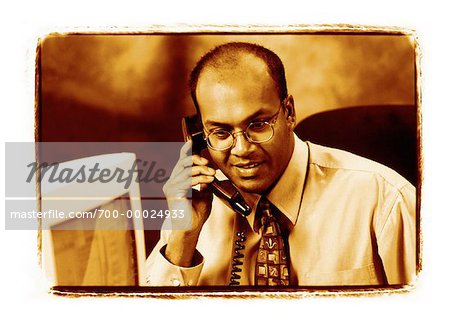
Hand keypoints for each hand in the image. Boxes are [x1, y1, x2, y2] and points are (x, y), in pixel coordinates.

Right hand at [162, 141, 215, 265]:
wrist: (192, 227)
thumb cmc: (196, 213)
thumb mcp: (205, 193)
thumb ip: (205, 182)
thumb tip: (210, 172)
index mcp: (178, 181)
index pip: (180, 162)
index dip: (185, 151)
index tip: (191, 142)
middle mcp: (171, 182)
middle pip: (183, 162)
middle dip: (198, 160)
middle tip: (210, 166)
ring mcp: (170, 187)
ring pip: (186, 169)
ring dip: (202, 170)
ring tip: (212, 175)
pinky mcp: (172, 192)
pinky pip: (187, 179)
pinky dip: (200, 178)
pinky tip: (208, 180)